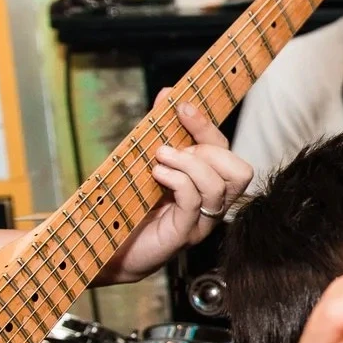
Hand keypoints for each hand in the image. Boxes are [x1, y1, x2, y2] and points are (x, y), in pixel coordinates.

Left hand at [100, 97, 255, 284]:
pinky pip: (195, 201)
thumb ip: (159, 130)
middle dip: (205, 148)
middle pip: (237, 169)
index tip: (182, 106)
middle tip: (168, 148)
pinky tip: (157, 175)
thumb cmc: (126, 206)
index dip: (207, 126)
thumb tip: (168, 93)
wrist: (105, 248)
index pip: (226, 151)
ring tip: (159, 160)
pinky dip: (178, 180)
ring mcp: (200, 222)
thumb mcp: (144, 161)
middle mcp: (211, 205)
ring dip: (189, 163)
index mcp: (205, 184)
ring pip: (219, 185)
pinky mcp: (183, 234)